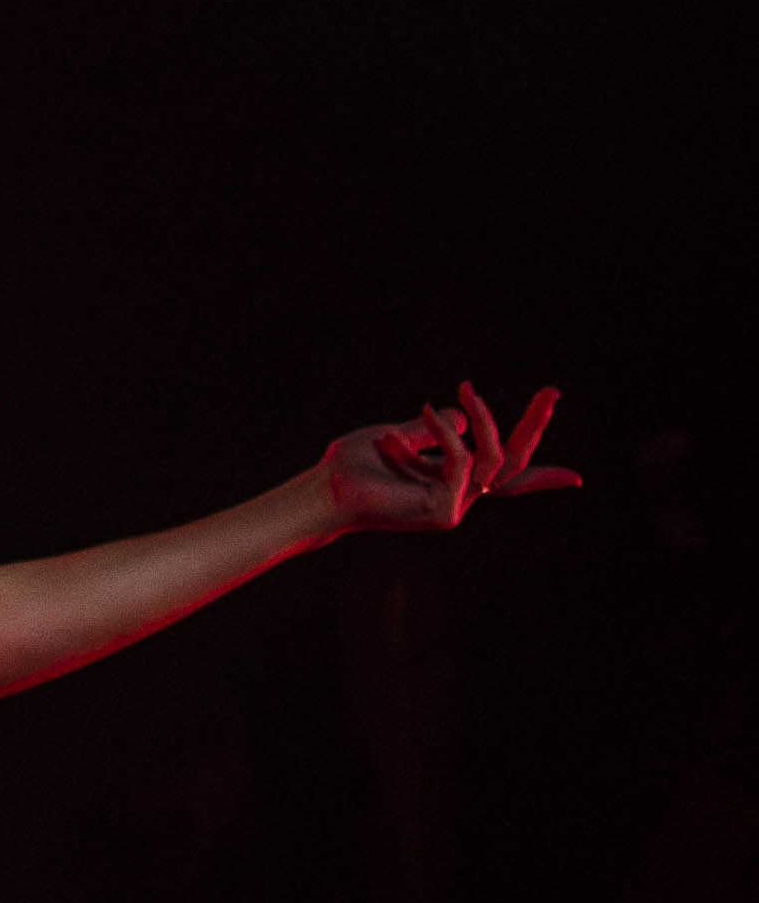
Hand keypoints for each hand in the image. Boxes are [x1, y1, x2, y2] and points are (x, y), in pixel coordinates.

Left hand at [320, 382, 574, 535]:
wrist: (324, 491)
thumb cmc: (353, 465)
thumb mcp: (396, 436)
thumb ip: (429, 430)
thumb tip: (461, 416)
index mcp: (451, 479)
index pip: (504, 477)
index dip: (540, 476)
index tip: (577, 478)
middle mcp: (459, 495)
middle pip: (512, 465)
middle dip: (534, 427)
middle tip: (553, 391)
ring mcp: (454, 507)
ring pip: (492, 460)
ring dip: (484, 420)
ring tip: (467, 390)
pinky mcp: (443, 512)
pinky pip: (461, 464)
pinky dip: (445, 436)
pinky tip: (421, 416)